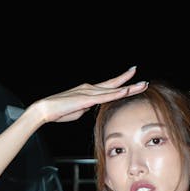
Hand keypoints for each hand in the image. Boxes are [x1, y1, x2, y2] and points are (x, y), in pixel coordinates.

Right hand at [33, 67, 147, 125]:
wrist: (45, 109)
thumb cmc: (60, 111)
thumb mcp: (78, 110)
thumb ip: (87, 107)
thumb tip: (92, 107)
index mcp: (89, 91)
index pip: (109, 86)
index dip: (122, 83)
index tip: (132, 79)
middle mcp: (91, 88)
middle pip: (115, 85)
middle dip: (130, 82)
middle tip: (144, 81)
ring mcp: (89, 92)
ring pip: (114, 89)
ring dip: (130, 87)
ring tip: (143, 85)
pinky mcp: (87, 98)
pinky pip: (105, 96)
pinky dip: (117, 93)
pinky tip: (127, 90)